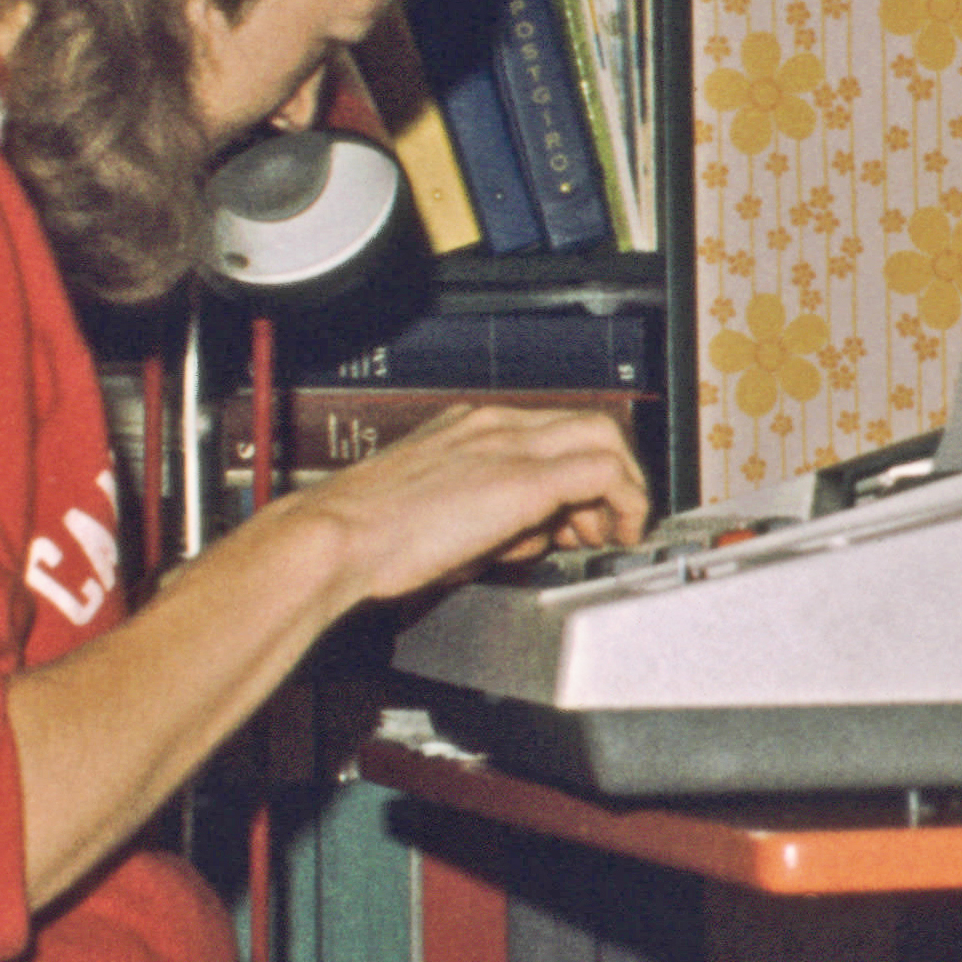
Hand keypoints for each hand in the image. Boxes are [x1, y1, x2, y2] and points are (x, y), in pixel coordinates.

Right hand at [291, 402, 648, 609]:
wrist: (337, 538)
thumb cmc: (372, 536)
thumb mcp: (443, 513)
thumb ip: (493, 515)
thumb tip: (531, 534)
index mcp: (470, 426)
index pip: (552, 430)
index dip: (580, 474)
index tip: (580, 515)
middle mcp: (494, 424)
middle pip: (588, 425)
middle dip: (612, 476)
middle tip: (604, 525)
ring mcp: (510, 445)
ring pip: (603, 436)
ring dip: (621, 488)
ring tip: (606, 533)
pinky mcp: (523, 478)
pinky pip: (603, 471)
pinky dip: (624, 500)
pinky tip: (615, 533)